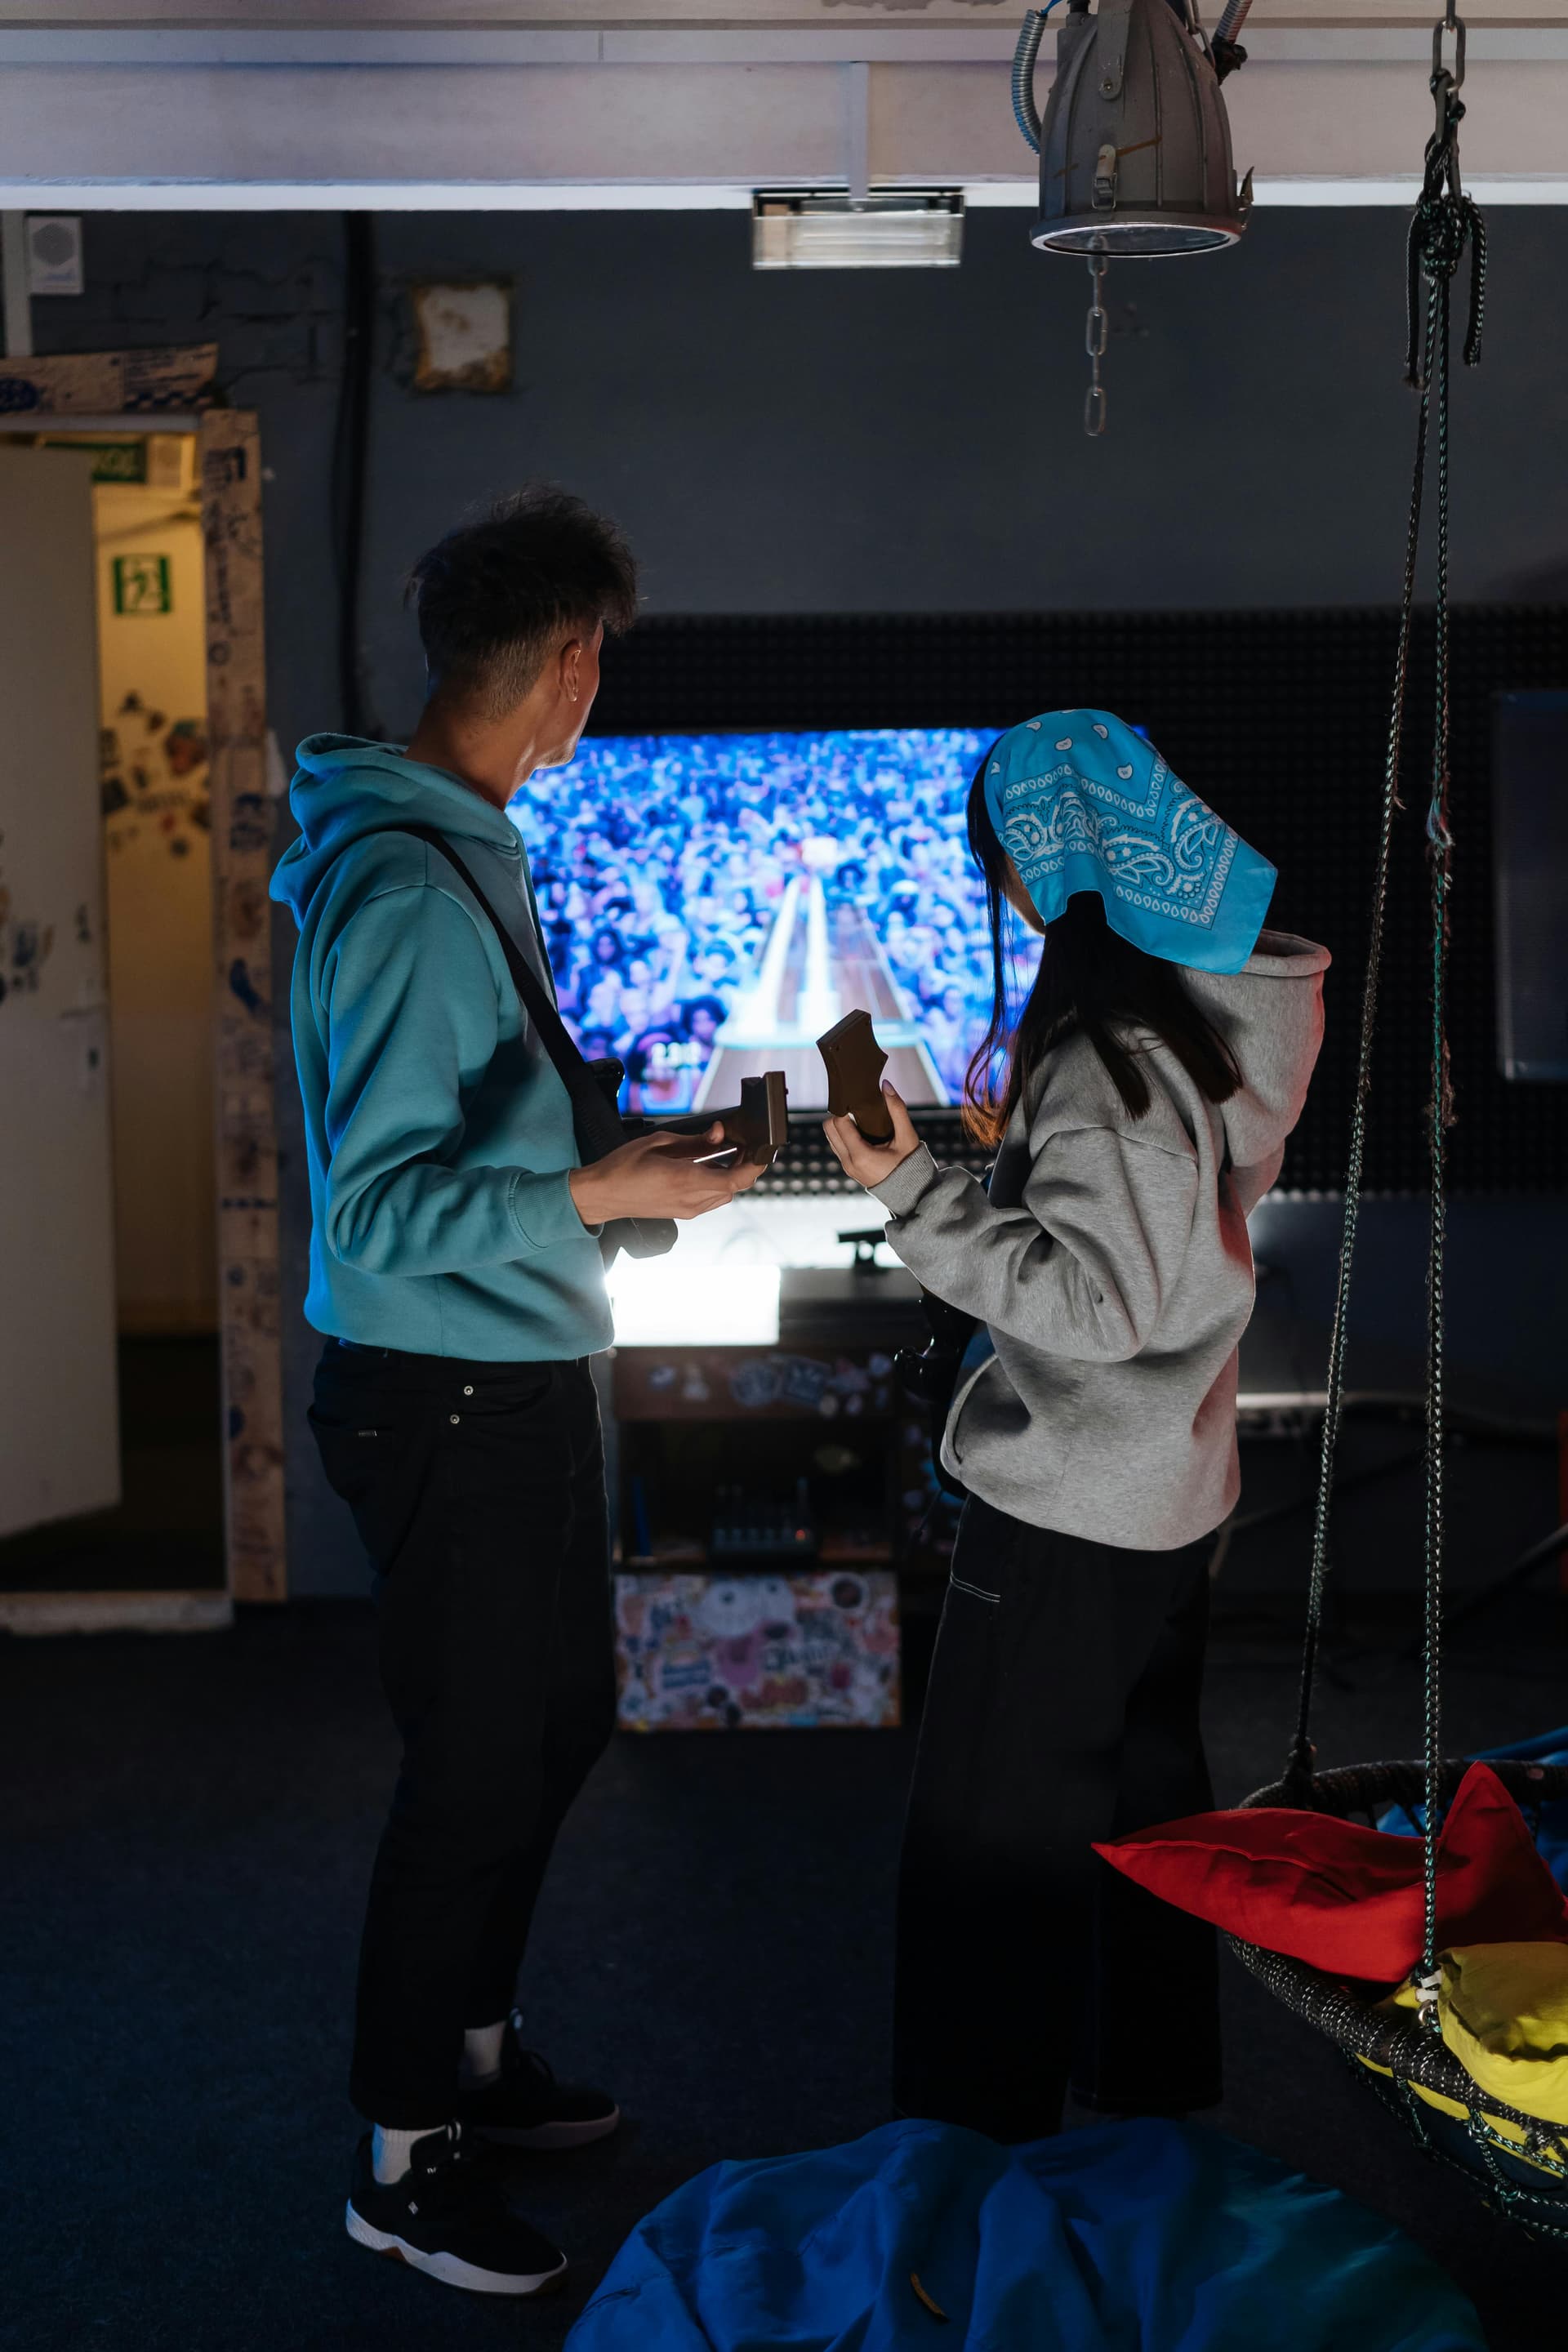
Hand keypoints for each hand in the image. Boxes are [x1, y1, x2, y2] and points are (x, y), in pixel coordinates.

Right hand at [569, 1125, 757, 1225]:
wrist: (602, 1194)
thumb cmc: (624, 1166)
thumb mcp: (659, 1143)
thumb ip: (694, 1141)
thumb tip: (719, 1134)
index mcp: (686, 1180)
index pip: (737, 1178)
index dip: (755, 1165)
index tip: (761, 1150)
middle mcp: (691, 1199)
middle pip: (735, 1186)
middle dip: (743, 1165)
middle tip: (740, 1144)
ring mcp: (688, 1210)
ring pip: (725, 1194)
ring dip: (729, 1175)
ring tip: (720, 1154)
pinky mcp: (683, 1213)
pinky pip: (711, 1200)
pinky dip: (715, 1183)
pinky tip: (703, 1168)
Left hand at [823, 1082, 920, 1189]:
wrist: (911, 1194)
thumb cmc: (911, 1165)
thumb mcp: (907, 1136)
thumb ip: (897, 1109)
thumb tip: (886, 1085)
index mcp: (860, 1155)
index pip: (838, 1123)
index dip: (844, 1107)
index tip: (855, 1099)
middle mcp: (848, 1162)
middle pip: (829, 1129)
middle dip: (839, 1115)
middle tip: (856, 1108)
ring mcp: (847, 1167)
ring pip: (831, 1138)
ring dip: (841, 1126)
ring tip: (859, 1118)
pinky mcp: (849, 1169)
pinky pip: (838, 1147)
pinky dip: (844, 1136)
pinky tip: (860, 1130)